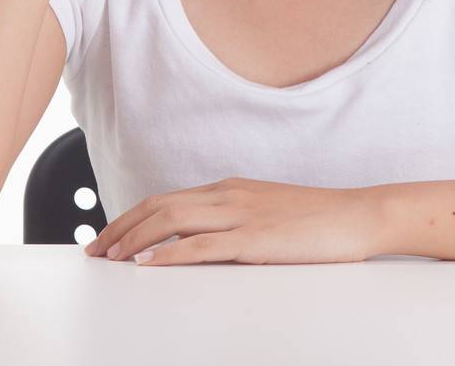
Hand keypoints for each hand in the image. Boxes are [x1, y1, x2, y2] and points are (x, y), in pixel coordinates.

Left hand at [83, 177, 385, 265]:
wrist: (358, 215)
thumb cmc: (319, 220)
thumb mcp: (267, 213)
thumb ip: (235, 221)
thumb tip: (203, 241)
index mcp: (230, 189)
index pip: (167, 200)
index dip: (132, 217)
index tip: (109, 235)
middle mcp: (228, 195)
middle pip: (159, 207)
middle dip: (121, 228)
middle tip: (96, 250)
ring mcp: (240, 215)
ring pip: (171, 222)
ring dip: (134, 241)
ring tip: (111, 258)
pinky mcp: (254, 239)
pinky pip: (200, 246)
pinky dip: (168, 255)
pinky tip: (148, 265)